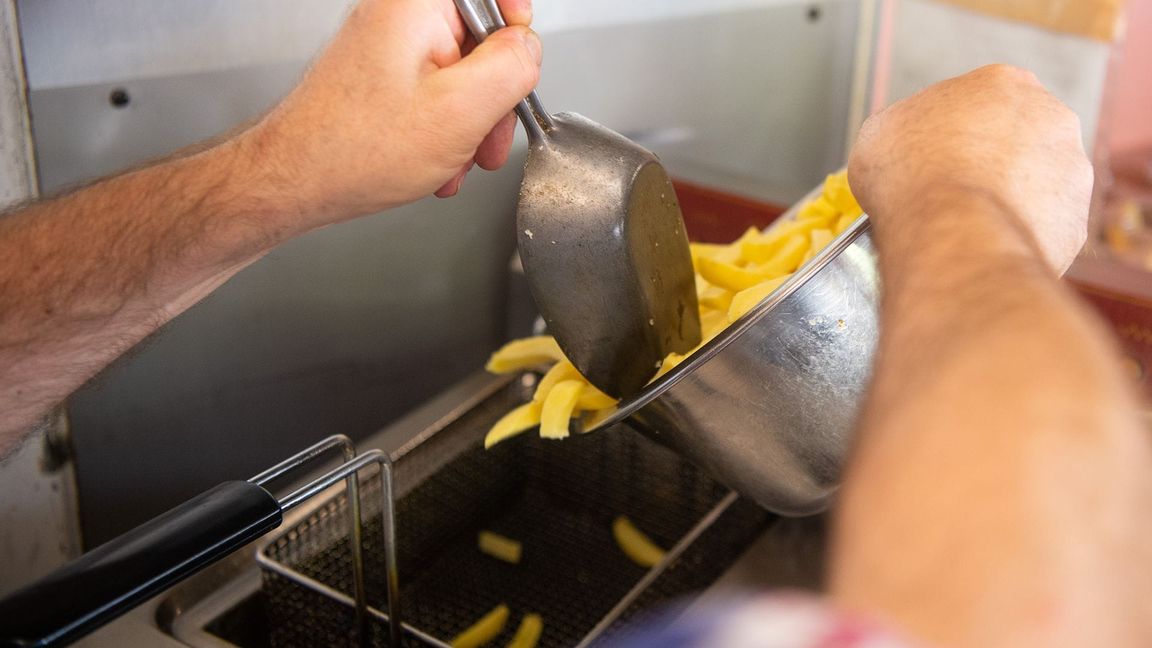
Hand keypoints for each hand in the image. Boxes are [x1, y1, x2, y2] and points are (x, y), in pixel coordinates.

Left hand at [245, 0, 540, 228]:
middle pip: (480, 39)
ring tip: (454, 159)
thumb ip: (512, 68)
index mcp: (416, 5)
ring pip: (460, 75)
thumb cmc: (354, 149)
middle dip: (493, 96)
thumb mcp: (461, 110)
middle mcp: (400, 16)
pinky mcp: (382, 78)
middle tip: (488, 135)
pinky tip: (434, 162)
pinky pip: (434, 95)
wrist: (293, 183)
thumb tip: (529, 49)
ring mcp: (388, 47)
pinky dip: (443, 131)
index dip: (515, 25)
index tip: (519, 64)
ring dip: (469, 124)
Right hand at [848, 65, 1091, 272]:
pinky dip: (1018, 236)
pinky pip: (1042, 228)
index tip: (933, 156)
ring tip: (968, 223)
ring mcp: (1070, 170)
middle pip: (1016, 139)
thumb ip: (906, 127)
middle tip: (953, 190)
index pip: (978, 104)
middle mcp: (1050, 116)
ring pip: (1036, 184)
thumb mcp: (880, 133)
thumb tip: (906, 143)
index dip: (951, 133)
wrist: (950, 233)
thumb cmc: (912, 176)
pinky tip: (986, 243)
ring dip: (1008, 199)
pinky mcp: (1074, 220)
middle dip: (990, 162)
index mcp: (1001, 83)